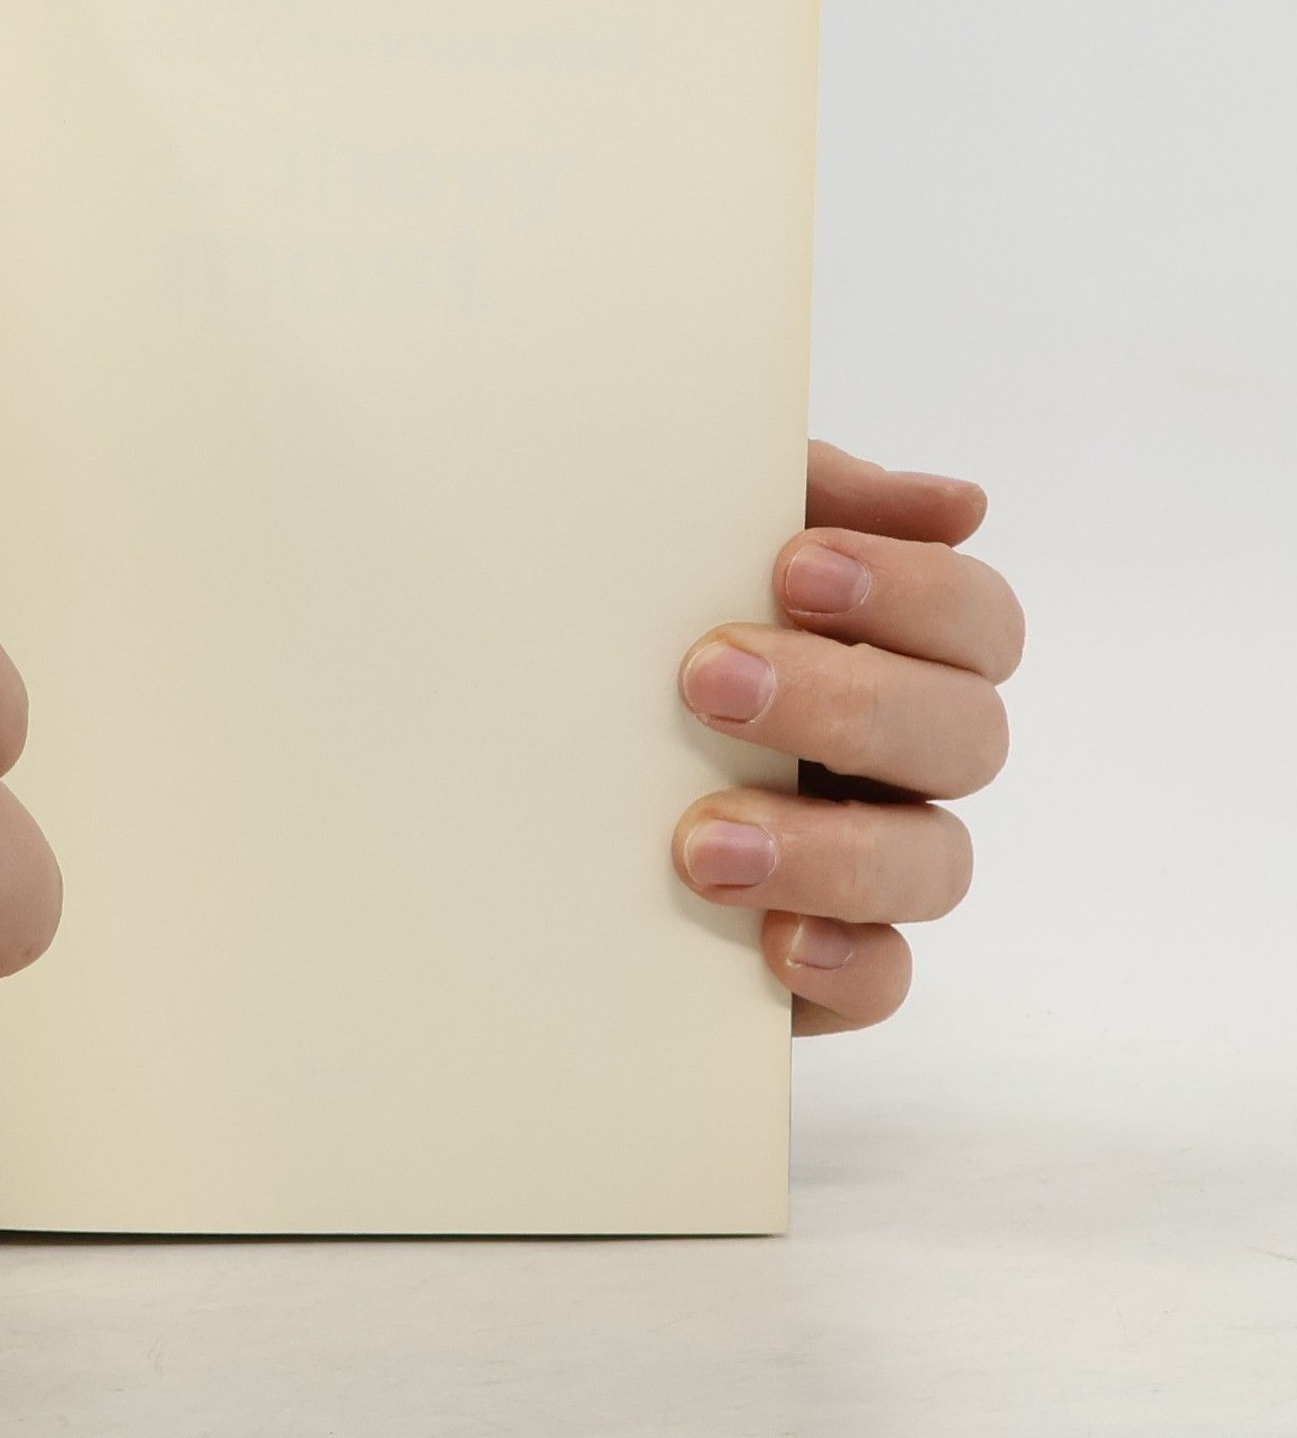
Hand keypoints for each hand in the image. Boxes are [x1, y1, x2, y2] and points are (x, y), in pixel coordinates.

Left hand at [672, 442, 1021, 1033]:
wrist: (500, 764)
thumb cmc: (616, 622)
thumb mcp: (683, 535)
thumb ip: (800, 493)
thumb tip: (955, 503)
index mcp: (886, 650)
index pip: (975, 618)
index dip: (912, 591)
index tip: (791, 567)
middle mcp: (895, 758)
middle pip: (967, 736)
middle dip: (849, 703)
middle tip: (708, 680)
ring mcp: (865, 863)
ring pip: (935, 865)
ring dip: (832, 849)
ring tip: (702, 843)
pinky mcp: (819, 958)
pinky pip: (883, 982)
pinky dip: (844, 963)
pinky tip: (771, 942)